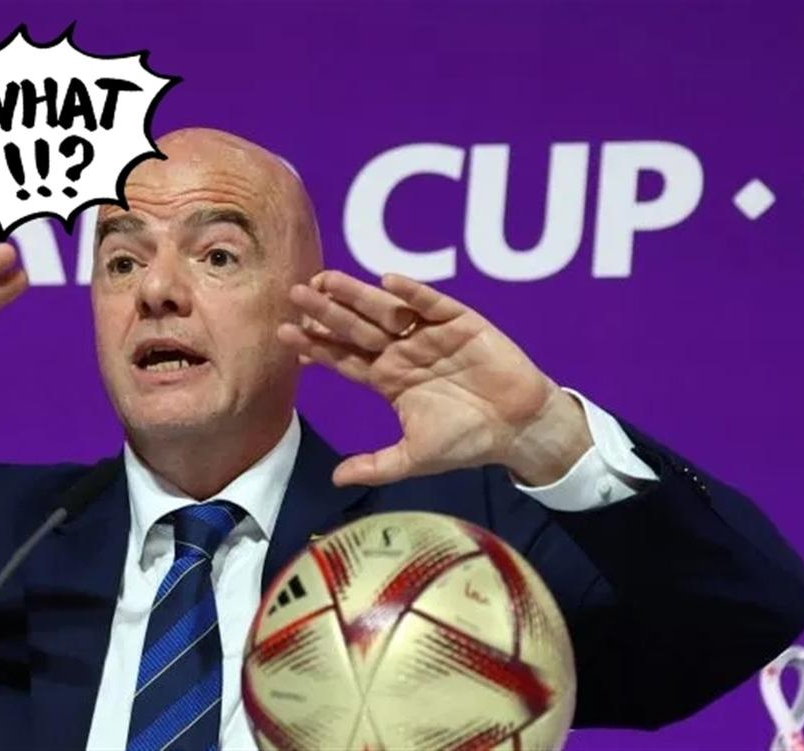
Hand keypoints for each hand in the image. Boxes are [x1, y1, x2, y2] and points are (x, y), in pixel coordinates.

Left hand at [278, 270, 591, 486]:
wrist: (518, 429)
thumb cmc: (467, 441)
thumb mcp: (415, 458)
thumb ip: (376, 465)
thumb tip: (335, 478)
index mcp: (388, 378)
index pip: (343, 358)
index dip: (315, 346)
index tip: (285, 333)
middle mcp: (402, 351)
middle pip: (356, 328)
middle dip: (326, 312)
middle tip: (295, 293)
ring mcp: (429, 335)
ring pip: (385, 311)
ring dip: (357, 295)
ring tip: (328, 280)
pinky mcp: (460, 323)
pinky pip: (432, 304)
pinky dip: (412, 293)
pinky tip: (387, 281)